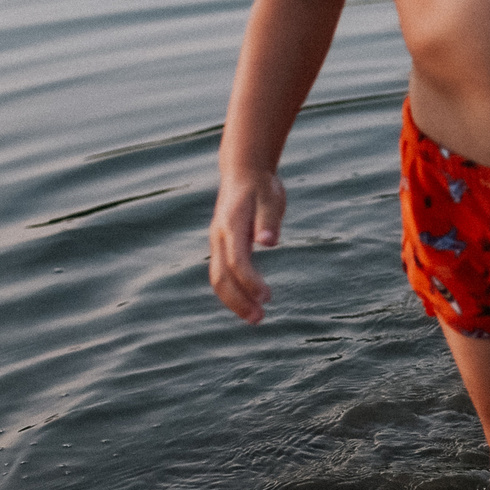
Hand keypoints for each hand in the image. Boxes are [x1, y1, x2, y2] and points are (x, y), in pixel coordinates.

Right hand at [208, 169, 287, 322]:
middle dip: (238, 300)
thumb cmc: (261, 185)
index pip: (237, 261)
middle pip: (221, 276)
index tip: (267, 297)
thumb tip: (269, 242)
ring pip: (218, 277)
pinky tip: (248, 302)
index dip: (250, 281)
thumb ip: (269, 220)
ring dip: (234, 300)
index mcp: (231, 225)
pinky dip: (232, 291)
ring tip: (256, 317)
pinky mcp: (222, 245)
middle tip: (259, 319)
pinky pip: (221, 273)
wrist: (243, 171)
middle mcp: (219, 236)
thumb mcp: (271, 197)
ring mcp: (218, 242)